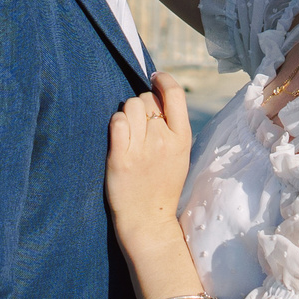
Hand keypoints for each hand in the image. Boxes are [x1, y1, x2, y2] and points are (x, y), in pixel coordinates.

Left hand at [106, 73, 194, 245]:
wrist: (148, 220)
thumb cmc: (163, 185)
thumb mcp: (181, 154)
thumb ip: (173, 127)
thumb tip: (159, 95)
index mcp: (182, 138)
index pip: (175, 94)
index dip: (163, 79)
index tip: (155, 78)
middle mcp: (163, 140)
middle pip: (146, 99)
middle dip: (141, 105)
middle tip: (140, 125)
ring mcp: (141, 148)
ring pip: (129, 106)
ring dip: (127, 114)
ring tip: (130, 133)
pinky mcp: (120, 157)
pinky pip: (116, 122)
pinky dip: (116, 124)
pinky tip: (119, 136)